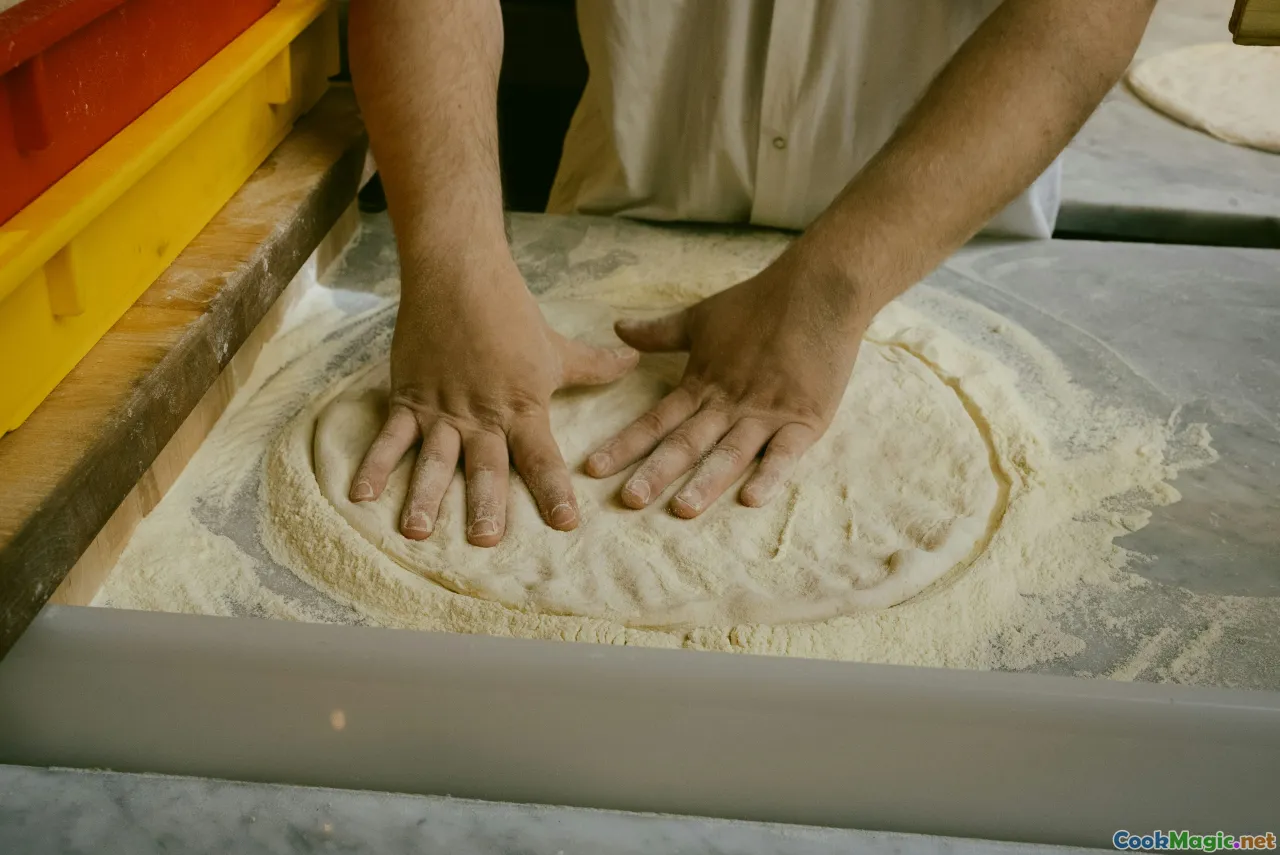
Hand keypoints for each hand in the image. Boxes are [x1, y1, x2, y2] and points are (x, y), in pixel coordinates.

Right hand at [350, 257, 638, 545]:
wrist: (459, 274)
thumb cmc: (510, 312)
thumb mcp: (557, 347)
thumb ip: (594, 365)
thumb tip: (634, 361)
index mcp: (522, 408)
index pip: (542, 458)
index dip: (553, 491)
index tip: (565, 524)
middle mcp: (482, 417)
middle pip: (486, 467)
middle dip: (485, 505)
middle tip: (485, 540)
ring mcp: (442, 409)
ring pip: (434, 459)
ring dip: (425, 495)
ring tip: (417, 531)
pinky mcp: (409, 397)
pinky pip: (391, 436)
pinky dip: (374, 464)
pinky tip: (360, 496)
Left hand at [585, 250, 866, 516]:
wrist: (819, 289)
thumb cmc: (759, 303)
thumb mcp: (702, 318)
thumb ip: (660, 333)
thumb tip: (618, 328)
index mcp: (702, 385)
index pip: (656, 421)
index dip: (624, 445)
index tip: (593, 469)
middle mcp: (728, 404)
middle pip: (687, 443)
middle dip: (656, 472)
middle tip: (630, 499)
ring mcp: (766, 414)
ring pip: (729, 453)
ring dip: (705, 482)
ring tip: (683, 509)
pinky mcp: (804, 419)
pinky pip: (784, 453)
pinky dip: (769, 475)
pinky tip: (751, 499)